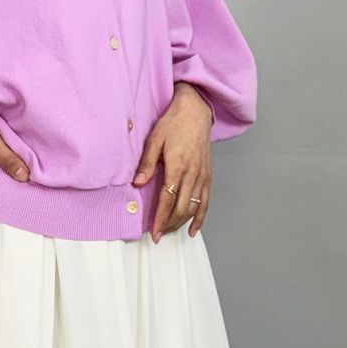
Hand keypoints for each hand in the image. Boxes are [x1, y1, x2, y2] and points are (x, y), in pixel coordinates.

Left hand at [132, 82, 212, 242]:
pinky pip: (206, 201)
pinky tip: (193, 229)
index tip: (154, 233)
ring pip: (194, 207)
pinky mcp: (208, 175)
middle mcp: (192, 174)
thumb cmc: (172, 124)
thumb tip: (138, 183)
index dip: (161, 219)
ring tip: (170, 232)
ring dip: (181, 223)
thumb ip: (147, 163)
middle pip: (181, 208)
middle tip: (158, 235)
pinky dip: (200, 218)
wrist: (195, 112)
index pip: (168, 200)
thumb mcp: (155, 140)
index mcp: (177, 166)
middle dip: (170, 225)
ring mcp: (202, 176)